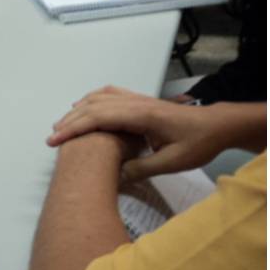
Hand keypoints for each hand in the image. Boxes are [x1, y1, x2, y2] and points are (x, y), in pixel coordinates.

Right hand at [46, 86, 226, 181]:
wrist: (217, 125)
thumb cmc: (198, 143)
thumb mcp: (173, 163)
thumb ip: (142, 168)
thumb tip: (113, 175)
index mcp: (141, 116)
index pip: (99, 118)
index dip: (74, 129)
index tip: (56, 141)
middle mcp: (135, 103)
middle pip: (93, 106)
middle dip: (69, 122)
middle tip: (52, 138)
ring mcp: (137, 99)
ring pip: (99, 98)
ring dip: (77, 110)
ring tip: (62, 126)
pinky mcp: (139, 100)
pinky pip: (109, 94)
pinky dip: (91, 100)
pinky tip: (84, 107)